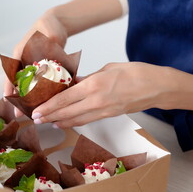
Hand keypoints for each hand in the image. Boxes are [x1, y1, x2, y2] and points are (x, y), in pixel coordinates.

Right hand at [3, 10, 67, 116]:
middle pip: (17, 84)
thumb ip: (52, 40)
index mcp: (20, 52)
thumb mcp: (50, 33)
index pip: (11, 72)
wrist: (55, 26)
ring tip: (28, 114)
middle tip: (18, 115)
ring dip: (26, 100)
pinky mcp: (39, 71)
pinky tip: (41, 105)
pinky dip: (37, 95)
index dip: (9, 86)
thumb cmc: (50, 27)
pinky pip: (36, 85)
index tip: (7, 99)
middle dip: (17, 100)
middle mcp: (23, 61)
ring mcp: (30, 67)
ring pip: (26, 87)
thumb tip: (54, 45)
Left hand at [31, 62, 178, 127]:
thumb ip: (88, 78)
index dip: (49, 107)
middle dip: (49, 117)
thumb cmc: (135, 73)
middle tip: (36, 119)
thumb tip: (73, 83)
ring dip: (59, 122)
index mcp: (94, 85)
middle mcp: (96, 101)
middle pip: (67, 112)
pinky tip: (65, 123)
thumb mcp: (107, 69)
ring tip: (47, 123)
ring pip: (76, 120)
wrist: (157, 87)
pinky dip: (74, 123)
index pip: (65, 99)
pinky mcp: (109, 116)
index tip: (37, 111)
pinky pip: (87, 120)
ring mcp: (103, 111)